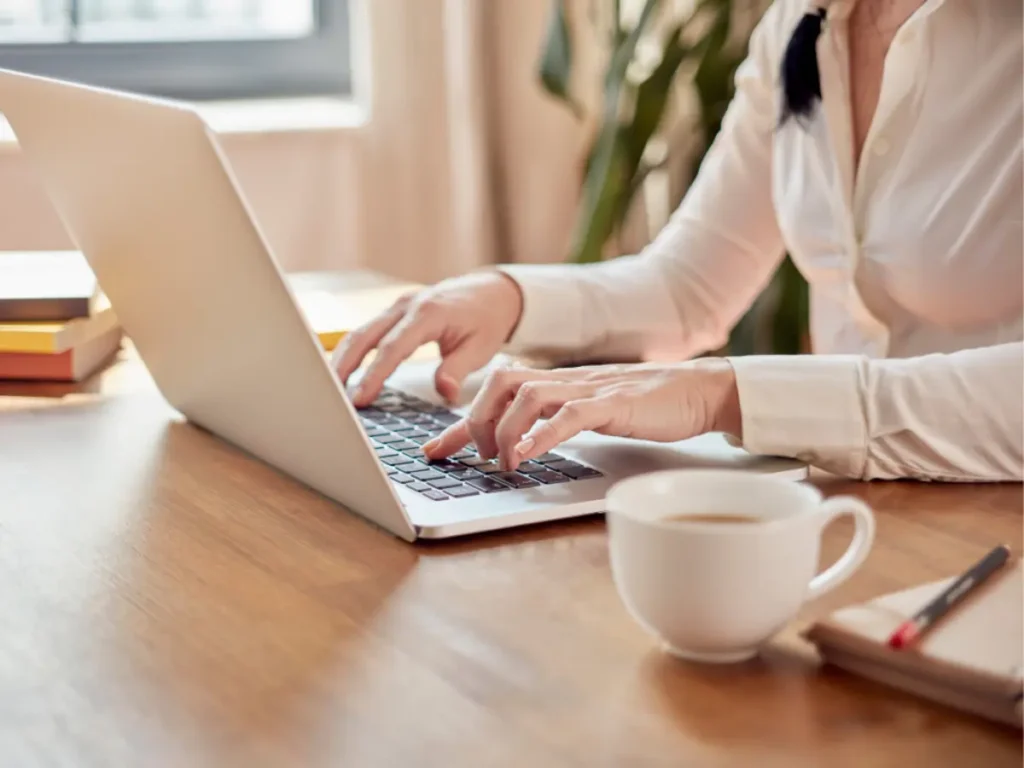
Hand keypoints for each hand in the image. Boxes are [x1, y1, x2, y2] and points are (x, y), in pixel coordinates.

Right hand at [331, 271, 522, 406]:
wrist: (491, 291)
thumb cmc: (487, 319)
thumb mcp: (481, 348)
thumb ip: (457, 370)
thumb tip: (445, 394)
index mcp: (428, 314)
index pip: (392, 348)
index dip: (373, 375)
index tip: (359, 399)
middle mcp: (407, 305)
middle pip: (364, 336)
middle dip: (343, 367)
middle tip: (330, 397)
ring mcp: (398, 306)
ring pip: (360, 332)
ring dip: (343, 359)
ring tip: (330, 389)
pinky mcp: (395, 311)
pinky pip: (368, 331)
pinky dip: (353, 351)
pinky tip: (343, 372)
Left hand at [423, 359, 741, 468]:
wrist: (700, 390)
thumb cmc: (649, 405)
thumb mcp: (592, 414)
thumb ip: (557, 421)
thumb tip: (523, 445)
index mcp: (557, 383)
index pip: (495, 394)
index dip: (459, 424)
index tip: (433, 451)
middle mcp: (566, 380)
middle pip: (500, 382)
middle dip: (476, 420)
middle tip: (475, 456)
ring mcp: (589, 389)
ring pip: (527, 394)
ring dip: (505, 431)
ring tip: (504, 463)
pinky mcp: (614, 404)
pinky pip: (570, 414)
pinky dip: (543, 434)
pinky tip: (528, 454)